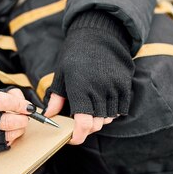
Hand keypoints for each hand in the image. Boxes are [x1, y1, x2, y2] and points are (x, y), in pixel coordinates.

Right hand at [0, 88, 33, 158]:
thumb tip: (25, 105)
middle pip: (6, 122)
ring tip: (17, 126)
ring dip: (17, 132)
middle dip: (22, 120)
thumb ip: (5, 96)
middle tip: (25, 118)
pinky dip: (8, 141)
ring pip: (6, 137)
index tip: (27, 107)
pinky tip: (7, 135)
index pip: (1, 101)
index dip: (19, 104)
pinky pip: (0, 148)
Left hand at [44, 10, 133, 144]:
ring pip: (109, 118)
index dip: (78, 136)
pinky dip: (112, 112)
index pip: (83, 123)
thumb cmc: (75, 54)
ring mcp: (114, 87)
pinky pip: (121, 109)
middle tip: (78, 124)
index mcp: (80, 88)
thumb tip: (48, 115)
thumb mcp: (62, 74)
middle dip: (86, 129)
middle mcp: (98, 89)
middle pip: (96, 124)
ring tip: (90, 111)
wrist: (98, 34)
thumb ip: (56, 97)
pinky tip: (103, 106)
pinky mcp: (124, 85)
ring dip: (99, 120)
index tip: (72, 138)